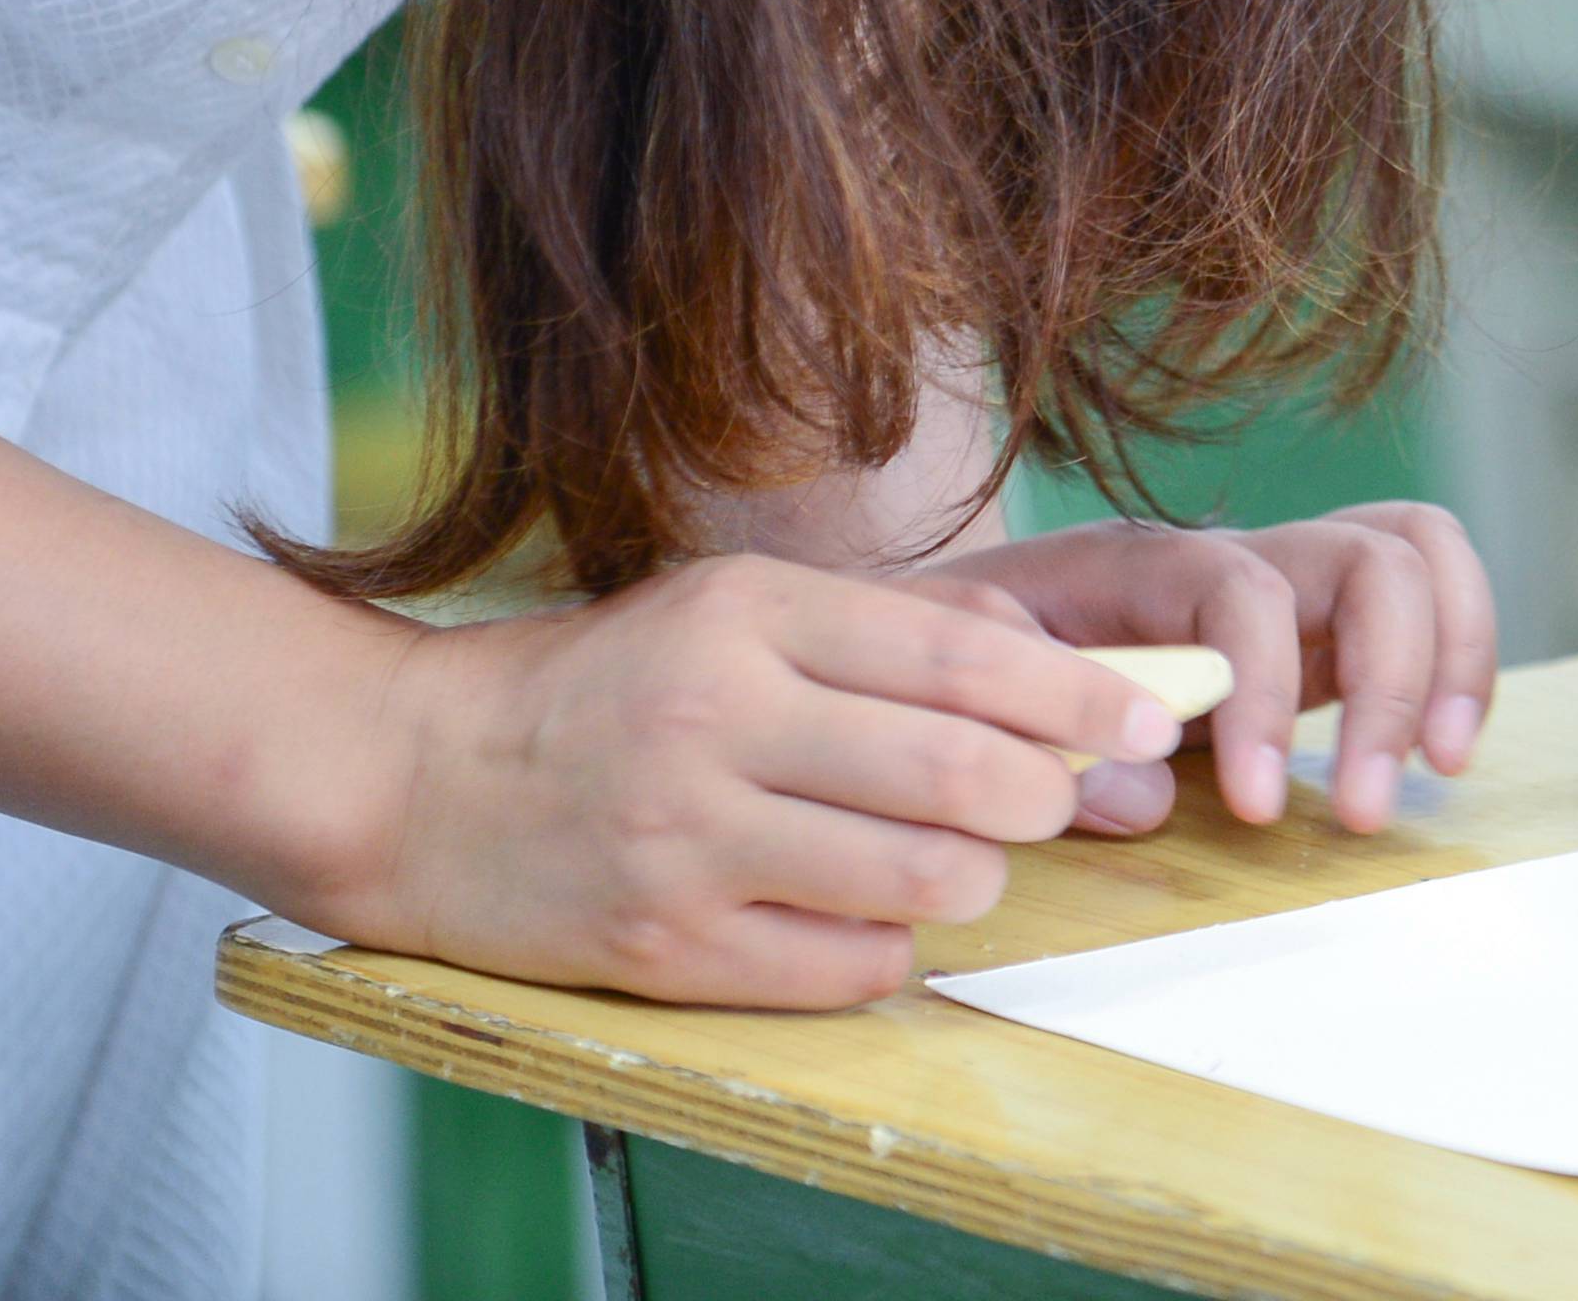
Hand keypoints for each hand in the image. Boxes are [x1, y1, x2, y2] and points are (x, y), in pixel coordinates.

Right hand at [338, 551, 1185, 1006]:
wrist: (419, 777)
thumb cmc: (613, 685)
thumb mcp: (740, 607)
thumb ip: (894, 632)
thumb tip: (1064, 676)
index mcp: (750, 614)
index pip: (964, 658)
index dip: (1084, 695)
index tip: (1158, 716)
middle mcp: (718, 719)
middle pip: (961, 775)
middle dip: (1047, 796)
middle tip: (1059, 802)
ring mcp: (686, 840)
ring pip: (920, 882)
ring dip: (974, 880)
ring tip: (956, 860)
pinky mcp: (660, 948)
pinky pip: (845, 970)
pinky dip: (887, 951)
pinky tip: (862, 918)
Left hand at [936, 502, 1496, 839]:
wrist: (940, 639)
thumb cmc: (947, 657)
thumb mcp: (955, 678)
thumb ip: (1037, 727)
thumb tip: (1145, 795)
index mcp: (1142, 562)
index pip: (1243, 589)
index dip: (1265, 689)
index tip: (1255, 807)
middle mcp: (1232, 556)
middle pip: (1370, 553)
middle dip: (1390, 680)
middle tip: (1364, 811)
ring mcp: (1284, 585)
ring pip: (1417, 555)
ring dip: (1452, 657)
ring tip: (1439, 768)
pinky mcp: (1315, 633)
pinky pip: (1420, 604)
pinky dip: (1455, 663)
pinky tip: (1436, 754)